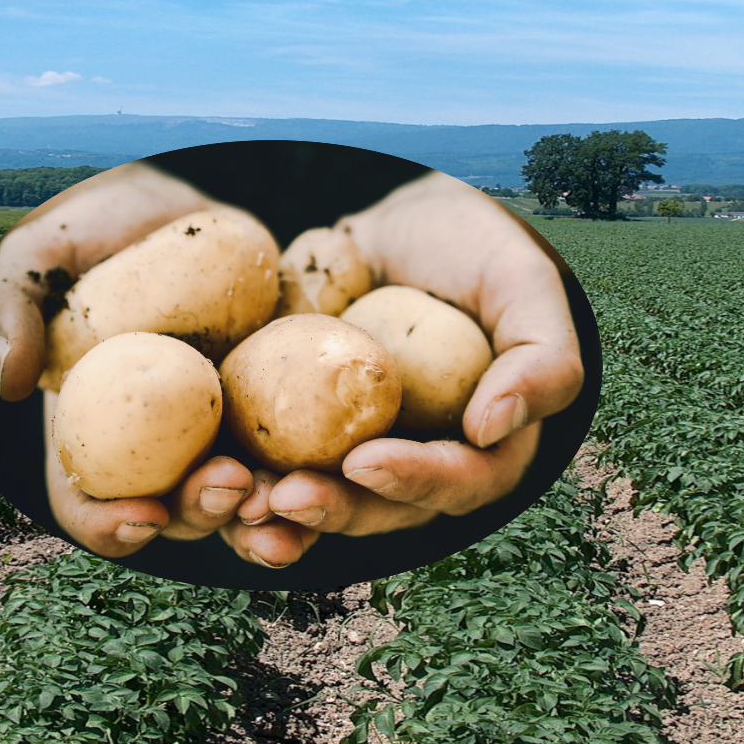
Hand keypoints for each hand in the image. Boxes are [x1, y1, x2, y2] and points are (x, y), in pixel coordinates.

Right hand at [0, 165, 321, 565]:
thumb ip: (7, 310)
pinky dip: (323, 467)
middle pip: (178, 511)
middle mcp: (157, 451)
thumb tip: (11, 381)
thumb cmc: (84, 236)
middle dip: (206, 513)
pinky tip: (348, 463)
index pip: (88, 506)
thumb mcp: (32, 258)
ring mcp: (220, 432)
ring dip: (271, 511)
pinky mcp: (278, 403)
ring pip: (247, 498)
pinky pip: (303, 451)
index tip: (144, 515)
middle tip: (233, 483)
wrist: (170, 204)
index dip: (110, 526)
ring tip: (293, 493)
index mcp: (90, 437)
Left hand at [267, 171, 581, 535]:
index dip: (413, 481)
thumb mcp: (525, 285)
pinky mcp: (295, 433)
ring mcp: (352, 453)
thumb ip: (542, 356)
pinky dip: (233, 485)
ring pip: (317, 508)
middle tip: (285, 498)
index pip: (456, 483)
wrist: (405, 223)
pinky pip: (265, 471)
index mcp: (481, 449)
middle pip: (378, 512)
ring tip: (237, 502)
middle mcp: (415, 465)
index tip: (367, 460)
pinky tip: (202, 477)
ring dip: (276, 519)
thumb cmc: (480, 251)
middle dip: (331, 511)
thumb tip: (493, 428)